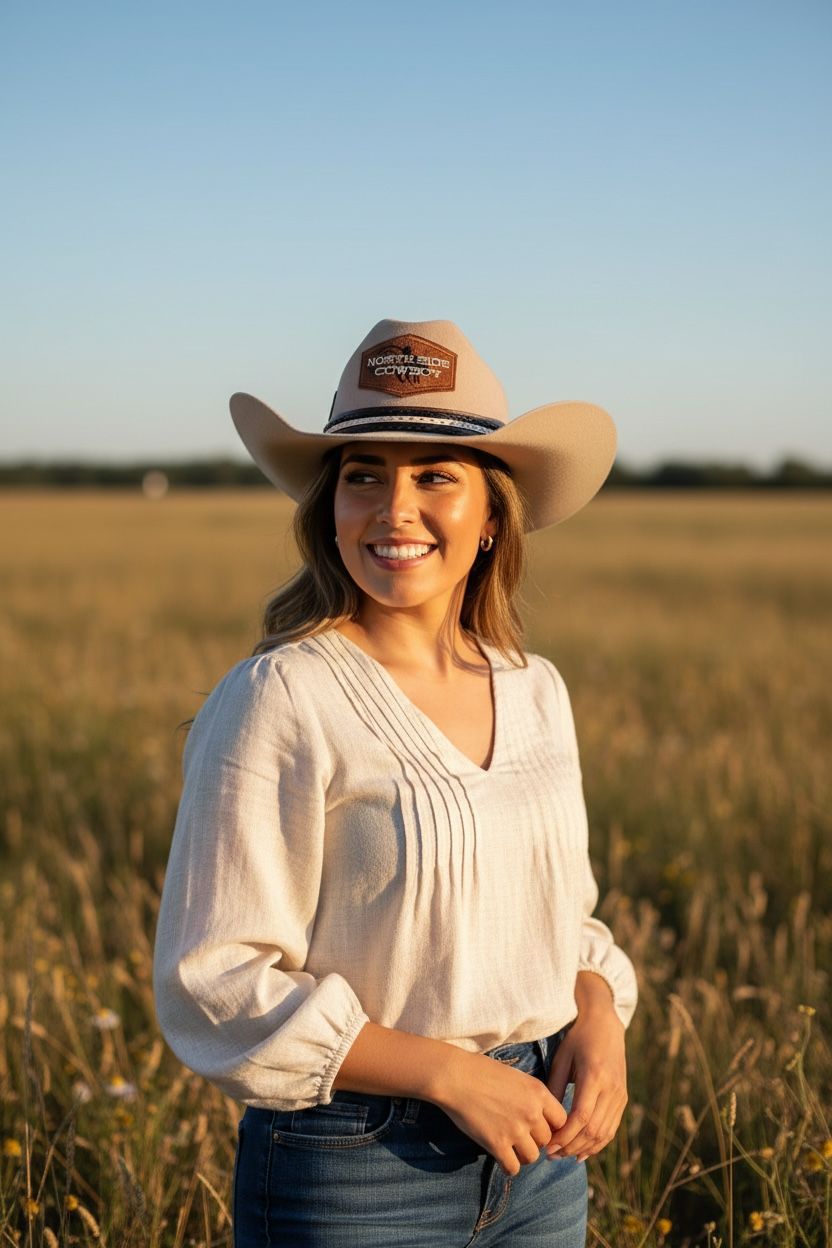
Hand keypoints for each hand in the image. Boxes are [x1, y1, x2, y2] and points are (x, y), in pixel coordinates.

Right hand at [431, 1050, 567, 1176]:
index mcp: (538, 1092)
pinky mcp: (497, 1144)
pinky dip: (508, 1166)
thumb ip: (532, 1096)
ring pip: (532, 1156)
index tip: (540, 1127)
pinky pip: (513, 1168)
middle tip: (521, 1137)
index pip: (561, 1120)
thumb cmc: (481, 1071)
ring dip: (523, 1155)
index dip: (552, 1126)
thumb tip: (541, 1116)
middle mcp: (532, 1112)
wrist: (455, 1076)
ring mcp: (515, 1130)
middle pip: (546, 1140)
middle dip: (535, 1140)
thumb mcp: (516, 1076)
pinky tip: (501, 1157)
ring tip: (511, 1148)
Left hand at [545, 972, 627, 1162]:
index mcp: (594, 1076)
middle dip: (571, 1147)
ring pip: (604, 1133)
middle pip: (593, 1129)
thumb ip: (554, 1087)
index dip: (565, 1136)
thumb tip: (544, 1118)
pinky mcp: (622, 1099)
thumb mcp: (562, 1058)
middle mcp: (611, 1088)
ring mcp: (620, 1095)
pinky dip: (597, 1144)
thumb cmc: (578, 1039)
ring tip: (563, 1155)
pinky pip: (611, 1128)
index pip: (581, 1116)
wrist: (606, 1025)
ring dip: (583, 1149)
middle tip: (550, 1155)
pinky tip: (581, 1152)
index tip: (548, 1145)